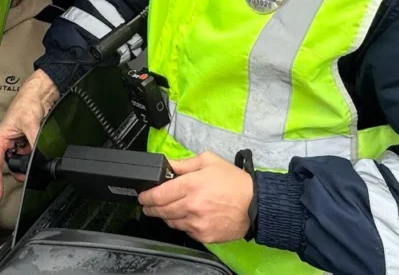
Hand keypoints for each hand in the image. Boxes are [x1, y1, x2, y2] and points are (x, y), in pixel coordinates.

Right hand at [0, 70, 58, 200]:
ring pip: (21, 160)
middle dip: (18, 170)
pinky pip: (30, 153)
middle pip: (9, 164)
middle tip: (28, 176)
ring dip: (28, 161)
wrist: (41, 92)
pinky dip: (35, 154)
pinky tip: (40, 151)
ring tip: (36, 159)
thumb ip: (33, 144)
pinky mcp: (28, 139)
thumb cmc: (28, 101)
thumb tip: (37, 158)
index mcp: (1, 138)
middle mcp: (7, 142)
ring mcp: (18, 141)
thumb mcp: (30, 125)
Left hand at [137, 151, 252, 244]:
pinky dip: (181, 224)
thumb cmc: (234, 182)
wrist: (255, 204)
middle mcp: (191, 205)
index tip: (142, 196)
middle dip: (151, 207)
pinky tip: (186, 216)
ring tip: (167, 209)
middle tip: (148, 205)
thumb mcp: (209, 161)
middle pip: (161, 210)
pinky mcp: (203, 235)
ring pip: (170, 222)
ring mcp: (197, 223)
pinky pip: (184, 231)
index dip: (146, 196)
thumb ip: (184, 163)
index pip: (159, 194)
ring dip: (165, 216)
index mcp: (191, 185)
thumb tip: (166, 163)